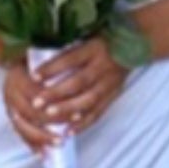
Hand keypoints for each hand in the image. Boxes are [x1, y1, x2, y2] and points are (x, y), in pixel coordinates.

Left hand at [2, 38, 128, 155]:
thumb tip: (39, 55)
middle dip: (56, 93)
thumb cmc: (102, 40)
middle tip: (36, 102)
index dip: (52, 68)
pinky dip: (83, 123)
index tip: (33, 76)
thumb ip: (68, 48)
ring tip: (49, 116)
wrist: (134, 45)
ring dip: (68, 109)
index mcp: (94, 49)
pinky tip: (68, 131)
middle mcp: (103, 66)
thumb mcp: (87, 37)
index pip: (70, 59)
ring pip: (89, 100)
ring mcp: (110, 83)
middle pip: (79, 82)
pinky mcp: (114, 96)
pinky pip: (98, 112)